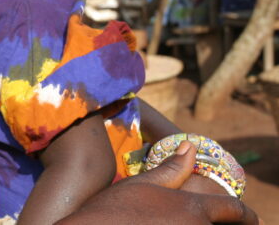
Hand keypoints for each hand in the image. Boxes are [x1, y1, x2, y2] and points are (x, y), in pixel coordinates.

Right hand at [56, 141, 260, 224]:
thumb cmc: (113, 210)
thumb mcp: (141, 185)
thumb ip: (171, 169)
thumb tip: (191, 146)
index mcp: (194, 209)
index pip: (236, 211)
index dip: (244, 215)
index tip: (249, 218)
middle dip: (220, 223)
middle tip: (215, 219)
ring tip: (180, 220)